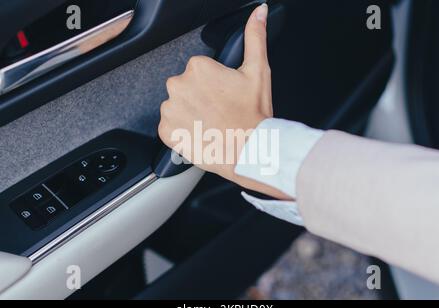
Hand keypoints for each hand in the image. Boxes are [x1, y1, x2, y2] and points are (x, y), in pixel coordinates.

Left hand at [158, 4, 288, 198]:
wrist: (248, 150)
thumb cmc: (253, 114)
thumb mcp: (258, 71)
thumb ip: (255, 37)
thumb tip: (258, 12)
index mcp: (198, 67)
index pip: (199, 70)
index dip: (213, 84)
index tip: (223, 94)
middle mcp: (178, 85)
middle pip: (186, 86)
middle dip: (199, 97)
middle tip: (219, 110)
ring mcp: (170, 109)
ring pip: (177, 106)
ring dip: (189, 113)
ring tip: (210, 123)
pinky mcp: (166, 131)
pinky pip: (169, 127)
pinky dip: (181, 131)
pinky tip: (200, 133)